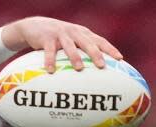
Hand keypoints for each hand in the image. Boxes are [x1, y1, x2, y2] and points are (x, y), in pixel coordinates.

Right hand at [5, 16, 121, 71]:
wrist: (35, 26)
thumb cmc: (57, 38)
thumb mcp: (72, 40)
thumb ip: (82, 50)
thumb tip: (96, 71)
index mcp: (83, 34)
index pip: (100, 41)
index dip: (110, 49)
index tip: (120, 59)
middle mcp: (75, 32)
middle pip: (88, 43)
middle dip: (95, 54)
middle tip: (101, 66)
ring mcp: (61, 34)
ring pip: (70, 46)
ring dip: (75, 57)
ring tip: (79, 69)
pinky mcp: (47, 38)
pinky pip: (49, 51)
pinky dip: (50, 61)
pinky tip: (51, 71)